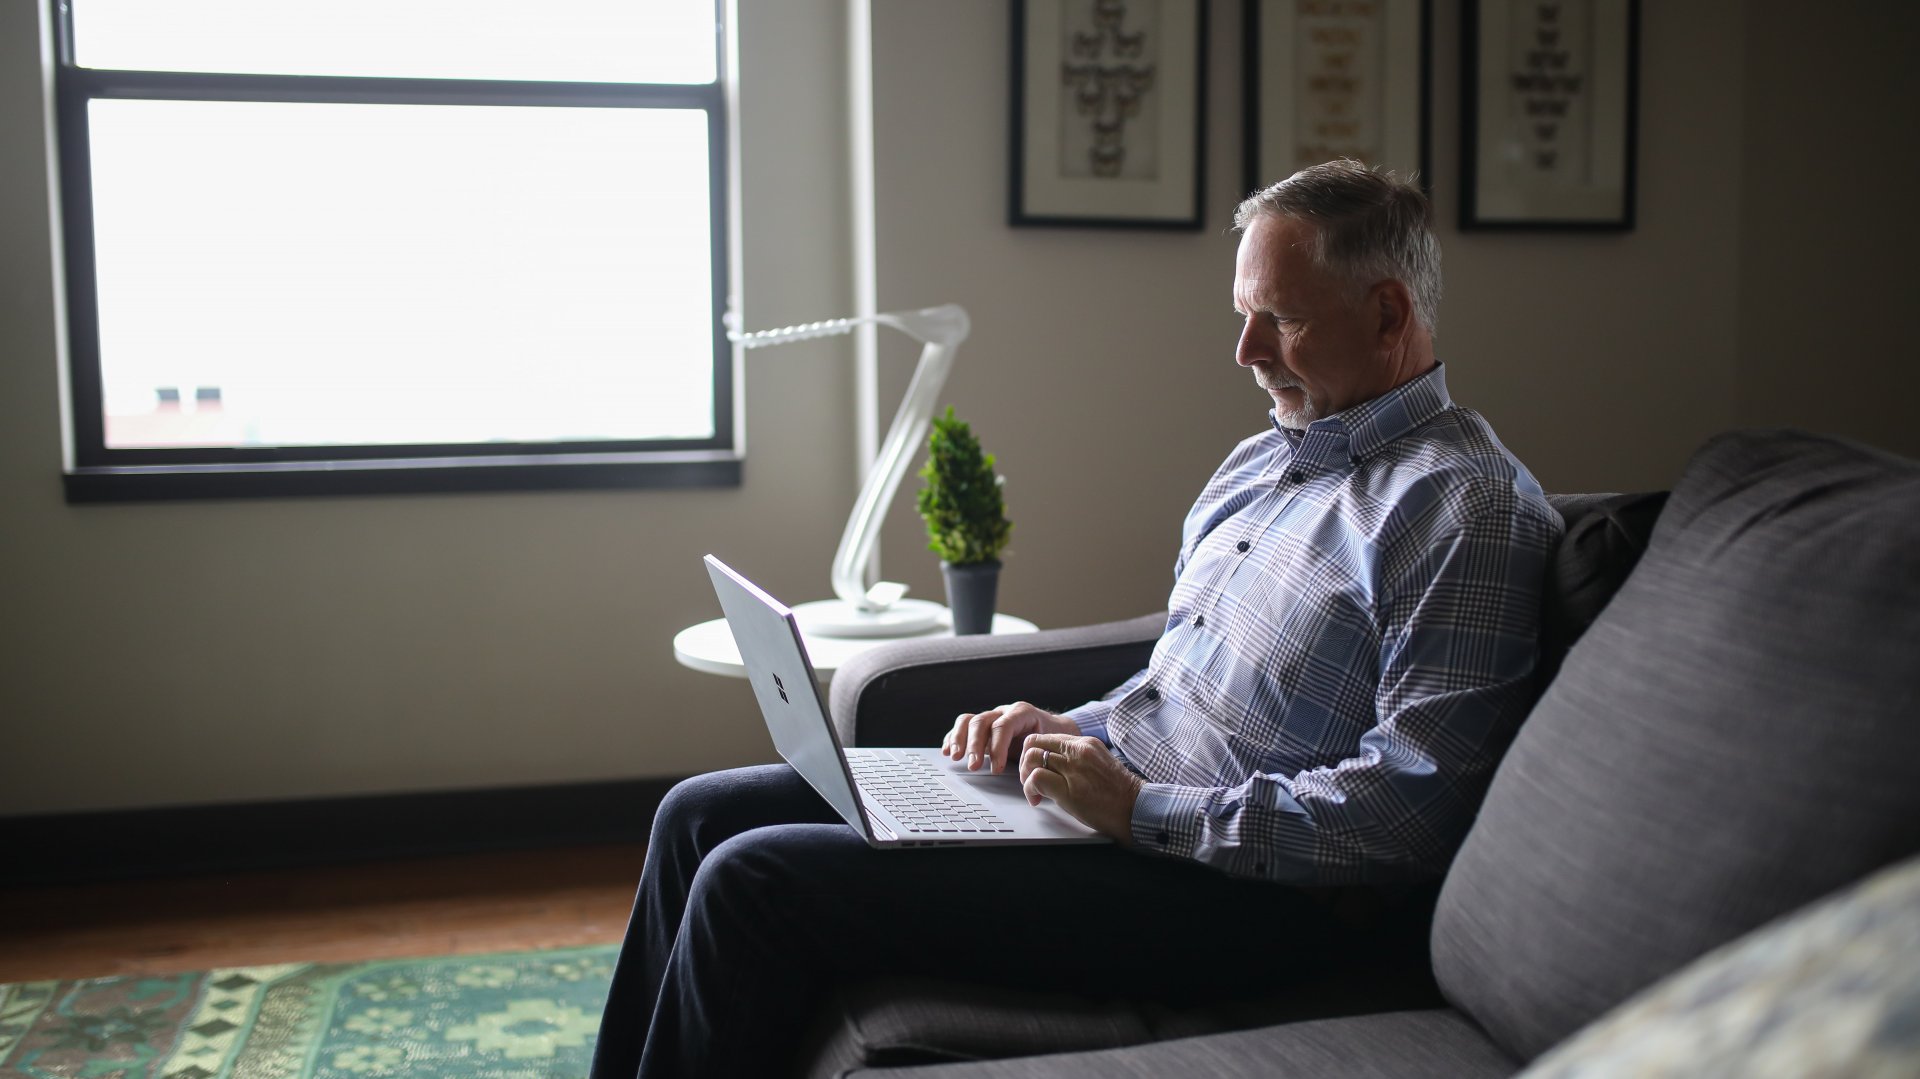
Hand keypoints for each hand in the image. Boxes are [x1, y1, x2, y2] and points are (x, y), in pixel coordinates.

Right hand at [939, 701, 1079, 774]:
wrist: (1053, 728)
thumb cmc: (1051, 739)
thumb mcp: (1048, 746)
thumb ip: (1036, 758)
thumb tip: (1028, 779)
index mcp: (1022, 713)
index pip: (1003, 726)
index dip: (997, 748)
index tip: (996, 769)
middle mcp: (1003, 712)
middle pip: (982, 721)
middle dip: (975, 745)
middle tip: (973, 766)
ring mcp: (991, 716)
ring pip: (968, 720)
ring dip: (959, 739)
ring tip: (955, 757)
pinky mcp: (983, 726)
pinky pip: (963, 726)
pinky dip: (953, 737)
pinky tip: (947, 750)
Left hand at [1019, 734, 1143, 844]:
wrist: (1135, 810)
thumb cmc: (1118, 794)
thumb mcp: (1097, 765)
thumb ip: (1076, 760)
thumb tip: (1052, 765)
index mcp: (1086, 743)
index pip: (1048, 738)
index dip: (1035, 753)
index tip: (1037, 769)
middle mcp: (1079, 750)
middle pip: (1034, 742)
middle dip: (1024, 762)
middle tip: (1029, 779)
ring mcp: (1075, 768)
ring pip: (1032, 757)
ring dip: (1025, 776)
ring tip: (1034, 791)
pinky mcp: (1070, 789)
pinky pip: (1036, 779)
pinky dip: (1030, 790)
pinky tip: (1037, 800)